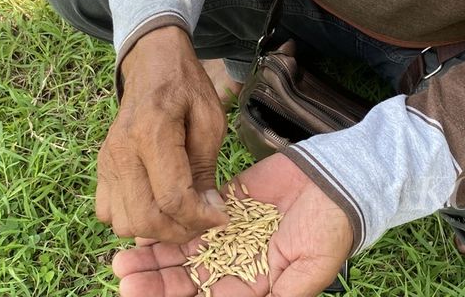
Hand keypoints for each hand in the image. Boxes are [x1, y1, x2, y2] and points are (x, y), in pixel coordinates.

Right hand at [96, 26, 228, 242]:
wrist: (152, 63)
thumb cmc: (186, 87)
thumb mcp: (210, 119)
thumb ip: (206, 167)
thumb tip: (208, 210)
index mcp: (152, 133)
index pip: (173, 197)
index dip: (200, 218)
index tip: (221, 217)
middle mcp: (122, 151)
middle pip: (144, 218)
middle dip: (178, 232)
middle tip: (201, 223)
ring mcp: (107, 160)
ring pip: (123, 222)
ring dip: (154, 229)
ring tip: (180, 215)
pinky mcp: (101, 167)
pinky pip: (107, 212)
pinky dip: (132, 219)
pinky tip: (156, 205)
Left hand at [113, 153, 352, 296]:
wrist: (340, 180)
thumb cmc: (332, 230)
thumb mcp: (310, 271)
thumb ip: (279, 296)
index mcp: (252, 287)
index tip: (139, 295)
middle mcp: (235, 264)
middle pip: (186, 279)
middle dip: (154, 281)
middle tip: (123, 275)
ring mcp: (228, 233)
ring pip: (182, 249)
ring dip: (154, 254)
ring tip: (124, 257)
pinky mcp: (225, 203)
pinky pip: (190, 214)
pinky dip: (168, 219)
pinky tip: (144, 224)